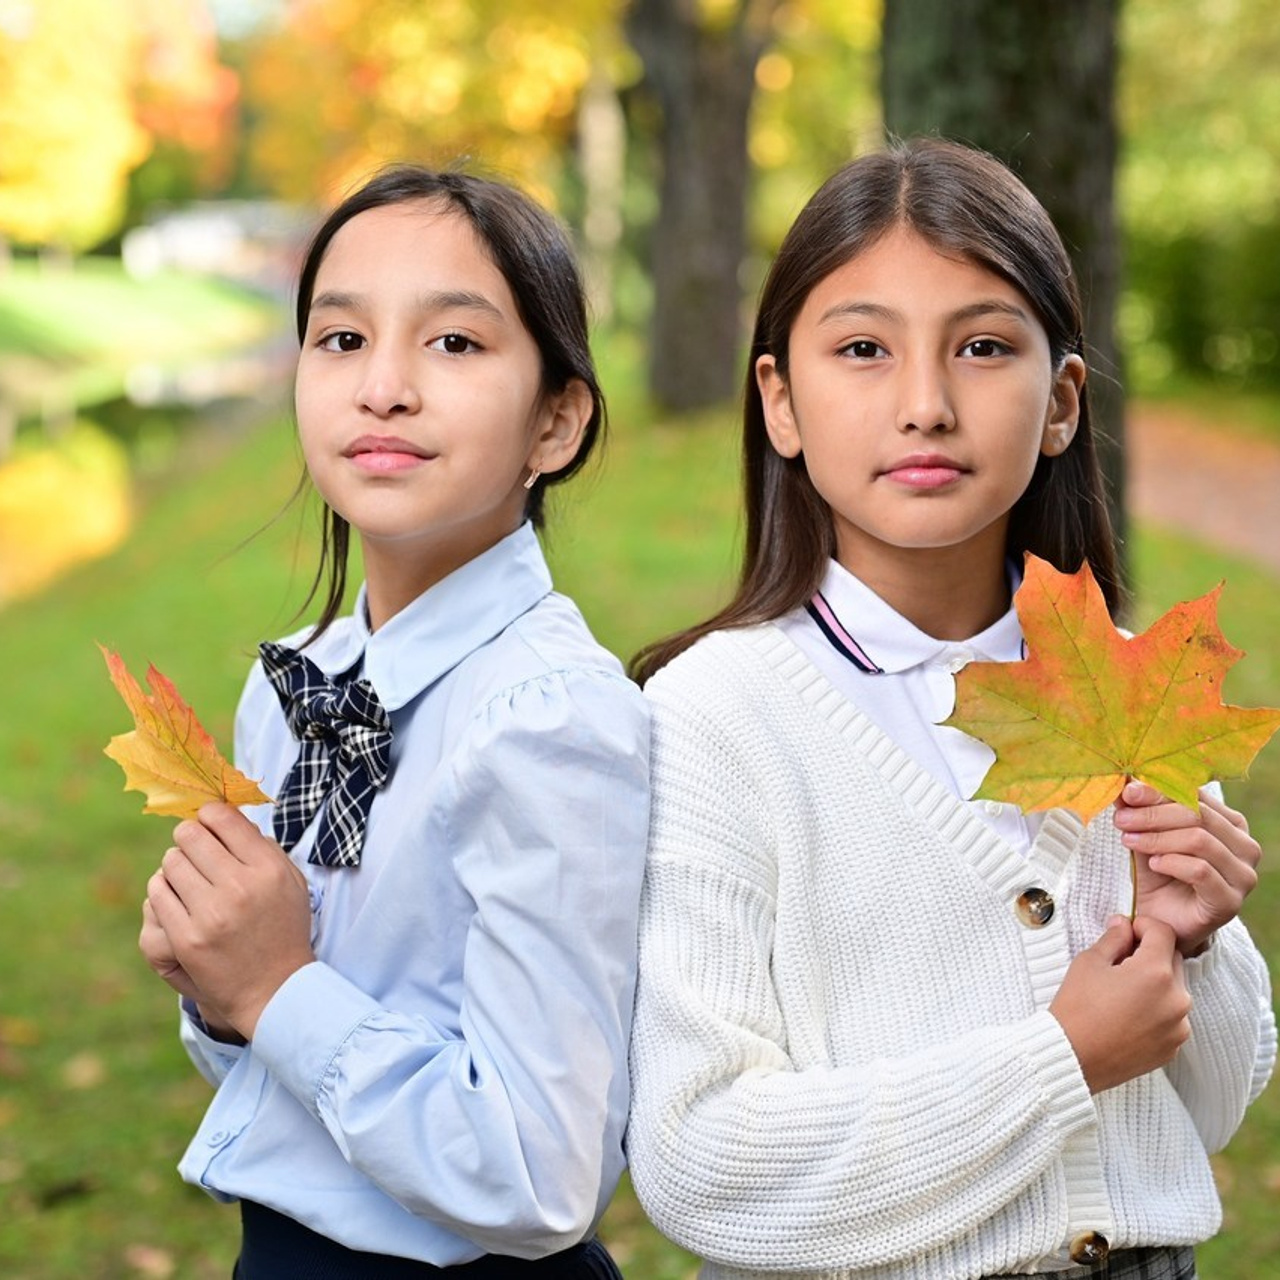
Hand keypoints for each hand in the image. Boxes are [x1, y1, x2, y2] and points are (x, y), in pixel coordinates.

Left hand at [145, 803, 313, 1039]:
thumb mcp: (290, 881)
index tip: (208, 821)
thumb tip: (223, 815)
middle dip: (189, 838)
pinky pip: (157, 894)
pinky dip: (164, 892)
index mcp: (268, 869)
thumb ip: (261, 845)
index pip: (223, 818)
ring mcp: (210, 915)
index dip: (209, 814)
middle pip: (190, 836)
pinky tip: (179, 900)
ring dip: (176, 866)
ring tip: (189, 880)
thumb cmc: (283, 928)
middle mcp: (240, 887)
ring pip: (170, 863)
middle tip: (194, 849)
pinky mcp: (186, 939)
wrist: (275, 989)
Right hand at [1050, 916, 1190, 1093]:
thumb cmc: (1076, 1008)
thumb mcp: (1089, 962)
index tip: (1127, 932)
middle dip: (1150, 955)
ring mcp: (1179, 1026)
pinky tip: (1129, 1015)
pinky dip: (1157, 1010)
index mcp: (1155, 972)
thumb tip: (1123, 925)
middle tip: (1121, 962)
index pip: (1163, 933)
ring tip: (1123, 993)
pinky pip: (1172, 1017)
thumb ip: (1113, 939)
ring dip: (1156, 984)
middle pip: (1173, 960)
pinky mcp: (1174, 1046)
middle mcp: (1176, 998)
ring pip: (1175, 990)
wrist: (1072, 1057)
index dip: (1143, 926)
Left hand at [1114, 781, 1260, 954]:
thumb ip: (1139, 810)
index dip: (1159, 790)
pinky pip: (1200, 871)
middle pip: (1198, 815)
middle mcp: (1245, 847)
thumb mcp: (1147, 835)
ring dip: (1157, 838)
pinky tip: (1154, 864)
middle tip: (1122, 819)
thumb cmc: (1159, 875)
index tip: (1127, 792)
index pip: (1197, 796)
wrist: (1161, 921)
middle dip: (1153, 814)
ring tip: (1130, 841)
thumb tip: (1124, 783)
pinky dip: (1171, 862)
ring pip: (1199, 841)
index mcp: (1231, 824)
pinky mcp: (1230, 902)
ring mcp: (1242, 876)